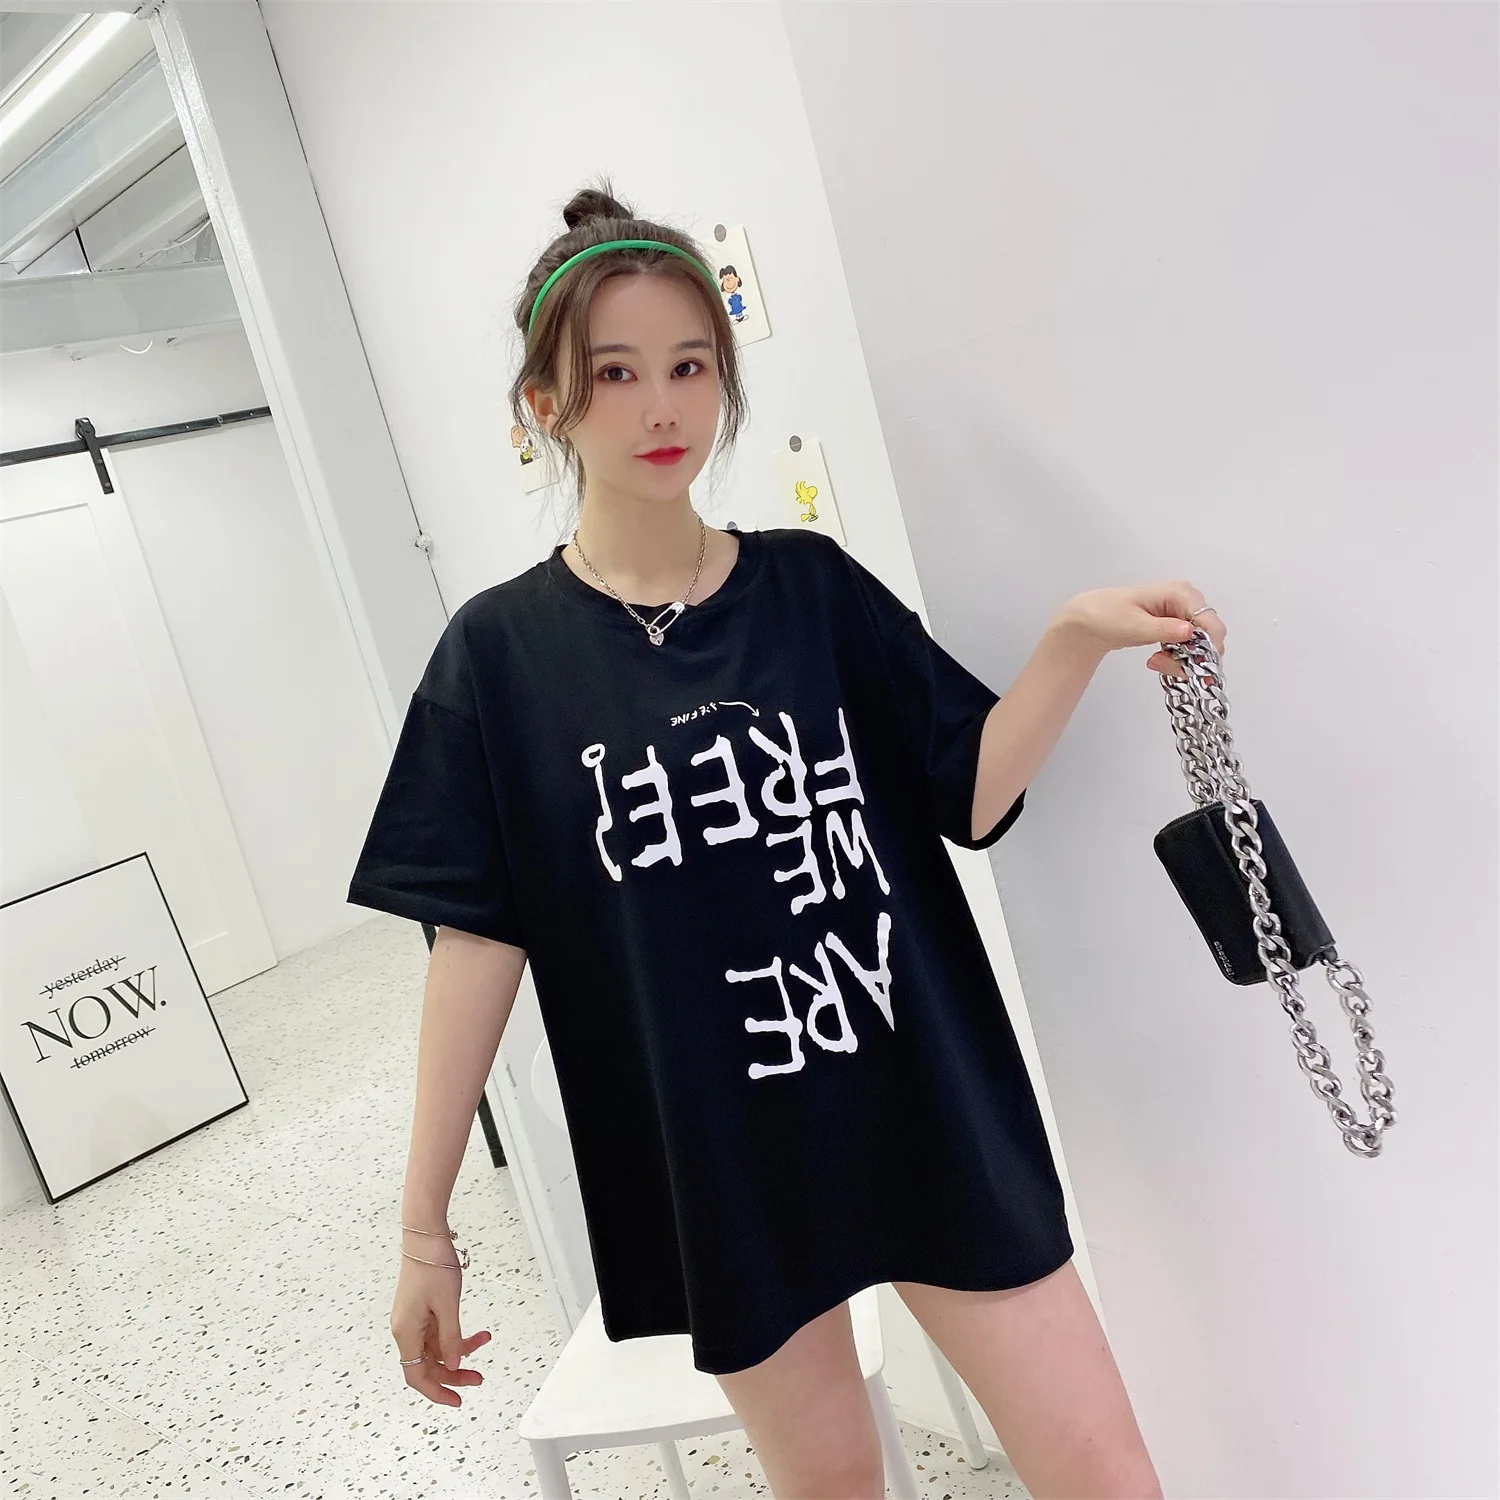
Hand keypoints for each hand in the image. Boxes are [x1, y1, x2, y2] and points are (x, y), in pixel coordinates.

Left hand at [1055, 581, 1226, 679]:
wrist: (1090, 619)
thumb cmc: (1107, 615)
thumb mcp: (1134, 625)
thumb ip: (1163, 629)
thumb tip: (1190, 632)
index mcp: (1179, 593)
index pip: (1211, 623)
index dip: (1208, 648)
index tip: (1193, 667)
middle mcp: (1187, 601)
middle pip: (1208, 637)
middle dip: (1192, 657)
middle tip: (1162, 664)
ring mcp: (1183, 614)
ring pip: (1200, 646)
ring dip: (1181, 661)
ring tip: (1155, 662)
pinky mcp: (1177, 627)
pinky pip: (1188, 648)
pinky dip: (1176, 659)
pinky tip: (1157, 660)